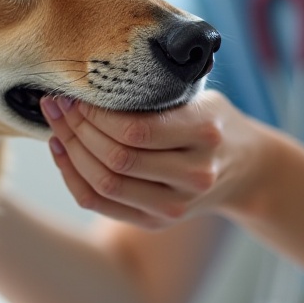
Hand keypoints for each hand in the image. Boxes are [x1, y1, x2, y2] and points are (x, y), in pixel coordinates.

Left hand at [41, 90, 261, 228]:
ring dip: (69, 151)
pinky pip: (101, 204)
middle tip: (57, 103)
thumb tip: (94, 80)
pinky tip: (61, 151)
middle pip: (117, 158)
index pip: (137, 129)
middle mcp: (194, 175)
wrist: (247, 169)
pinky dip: (72, 178)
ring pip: (105, 184)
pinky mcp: (157, 221)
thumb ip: (158, 94)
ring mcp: (176, 205)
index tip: (77, 93)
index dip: (97, 114)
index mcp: (205, 134)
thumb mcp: (199, 98)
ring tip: (56, 123)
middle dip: (77, 129)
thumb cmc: (214, 122)